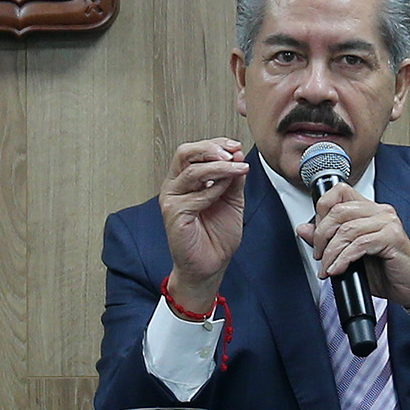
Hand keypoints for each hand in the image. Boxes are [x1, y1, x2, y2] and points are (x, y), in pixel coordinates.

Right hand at [157, 136, 247, 305]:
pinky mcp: (173, 214)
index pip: (195, 151)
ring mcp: (171, 199)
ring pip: (191, 172)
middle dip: (211, 149)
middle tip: (232, 153)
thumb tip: (237, 155)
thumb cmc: (217, 235)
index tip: (236, 146)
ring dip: (219, 168)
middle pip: (184, 153)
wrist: (211, 265)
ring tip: (238, 169)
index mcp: (186, 179)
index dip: (215, 144)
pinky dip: (213, 191)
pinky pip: (194, 196)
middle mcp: (175, 186)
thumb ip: (233, 178)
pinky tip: (224, 193)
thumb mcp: (232, 200)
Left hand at [302, 183, 409, 309]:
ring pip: (347, 229)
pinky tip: (339, 269)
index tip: (317, 234)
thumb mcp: (349, 255)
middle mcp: (380, 211)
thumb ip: (328, 240)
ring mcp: (388, 223)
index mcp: (370, 210)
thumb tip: (303, 229)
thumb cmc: (386, 272)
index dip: (322, 210)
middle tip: (320, 256)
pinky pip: (360, 244)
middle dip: (322, 236)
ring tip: (328, 267)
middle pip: (339, 211)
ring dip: (332, 252)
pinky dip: (344, 259)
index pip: (340, 191)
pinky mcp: (393, 237)